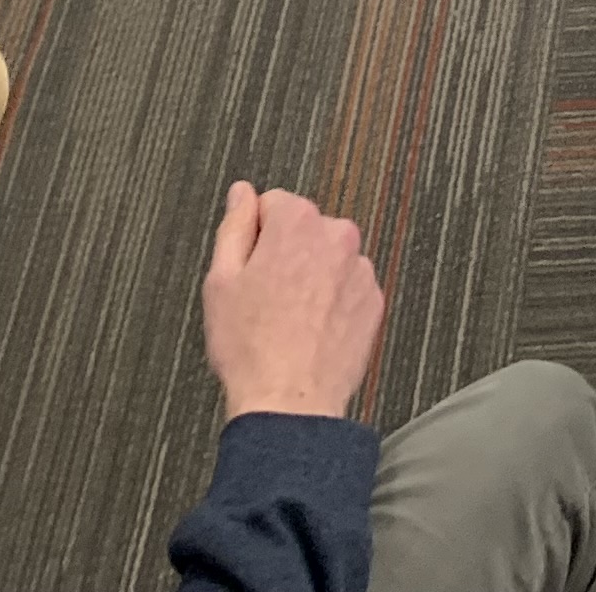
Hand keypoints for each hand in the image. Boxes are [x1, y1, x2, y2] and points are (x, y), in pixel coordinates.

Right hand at [200, 183, 385, 421]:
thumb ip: (234, 226)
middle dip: (285, 255)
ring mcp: (361, 269)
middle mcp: (337, 236)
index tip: (248, 269)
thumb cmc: (250, 347)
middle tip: (264, 300)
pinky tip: (311, 331)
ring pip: (328, 260)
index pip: (273, 204)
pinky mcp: (374, 301)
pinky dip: (333, 303)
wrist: (290, 403)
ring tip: (288, 321)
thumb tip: (241, 193)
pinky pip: (348, 289)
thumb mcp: (221, 281)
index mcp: (297, 222)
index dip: (255, 239)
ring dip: (312, 278)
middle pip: (305, 231)